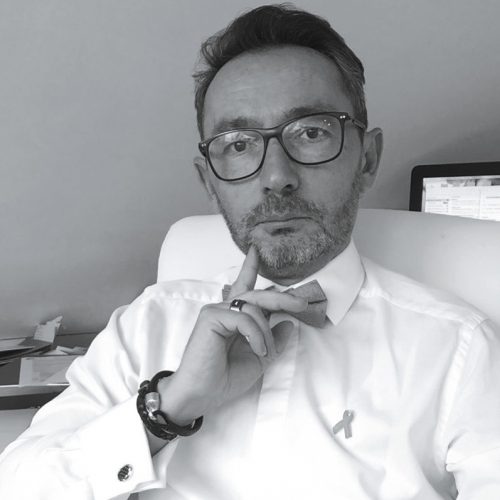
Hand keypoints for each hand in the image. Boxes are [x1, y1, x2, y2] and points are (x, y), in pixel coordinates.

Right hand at [158, 246, 306, 424]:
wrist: (201, 394)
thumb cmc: (224, 378)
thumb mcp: (259, 359)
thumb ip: (273, 340)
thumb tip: (289, 323)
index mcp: (234, 317)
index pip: (244, 287)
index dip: (249, 268)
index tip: (256, 250)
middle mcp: (224, 309)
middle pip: (258, 295)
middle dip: (282, 298)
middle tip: (302, 303)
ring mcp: (217, 311)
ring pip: (255, 308)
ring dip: (266, 333)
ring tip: (263, 353)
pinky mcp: (211, 317)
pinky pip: (245, 318)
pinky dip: (257, 336)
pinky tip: (257, 350)